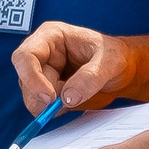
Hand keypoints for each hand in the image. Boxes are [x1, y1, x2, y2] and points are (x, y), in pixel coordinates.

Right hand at [10, 21, 139, 114]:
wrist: (123, 71)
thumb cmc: (115, 56)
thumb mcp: (110, 62)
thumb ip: (90, 78)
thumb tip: (67, 98)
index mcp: (51, 37)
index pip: (26, 56)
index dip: (32, 78)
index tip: (50, 97)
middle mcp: (42, 54)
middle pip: (25, 80)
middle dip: (42, 96)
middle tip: (66, 102)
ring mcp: (43, 74)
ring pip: (31, 97)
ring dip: (50, 106)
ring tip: (78, 96)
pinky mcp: (48, 91)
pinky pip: (41, 108)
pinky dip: (55, 112)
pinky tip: (74, 102)